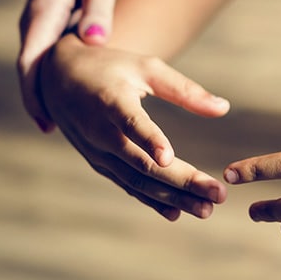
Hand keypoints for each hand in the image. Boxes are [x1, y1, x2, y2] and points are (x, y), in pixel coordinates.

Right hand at [18, 0, 121, 131]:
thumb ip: (97, 11)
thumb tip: (94, 40)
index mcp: (43, 15)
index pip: (31, 63)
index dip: (35, 95)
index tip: (45, 120)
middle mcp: (35, 23)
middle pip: (30, 71)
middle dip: (38, 100)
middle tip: (54, 130)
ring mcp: (40, 23)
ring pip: (38, 65)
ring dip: (46, 91)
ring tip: (64, 122)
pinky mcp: (51, 22)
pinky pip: (48, 56)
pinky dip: (55, 76)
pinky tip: (73, 94)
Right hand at [40, 35, 230, 219]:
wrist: (56, 80)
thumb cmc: (110, 68)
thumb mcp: (146, 67)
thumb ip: (184, 89)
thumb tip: (223, 108)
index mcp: (110, 100)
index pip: (130, 122)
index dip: (149, 139)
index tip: (169, 157)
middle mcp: (99, 131)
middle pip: (142, 162)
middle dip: (182, 181)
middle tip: (218, 195)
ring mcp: (97, 152)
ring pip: (136, 180)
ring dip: (172, 198)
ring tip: (206, 209)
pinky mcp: (99, 163)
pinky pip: (127, 184)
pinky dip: (151, 200)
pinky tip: (176, 212)